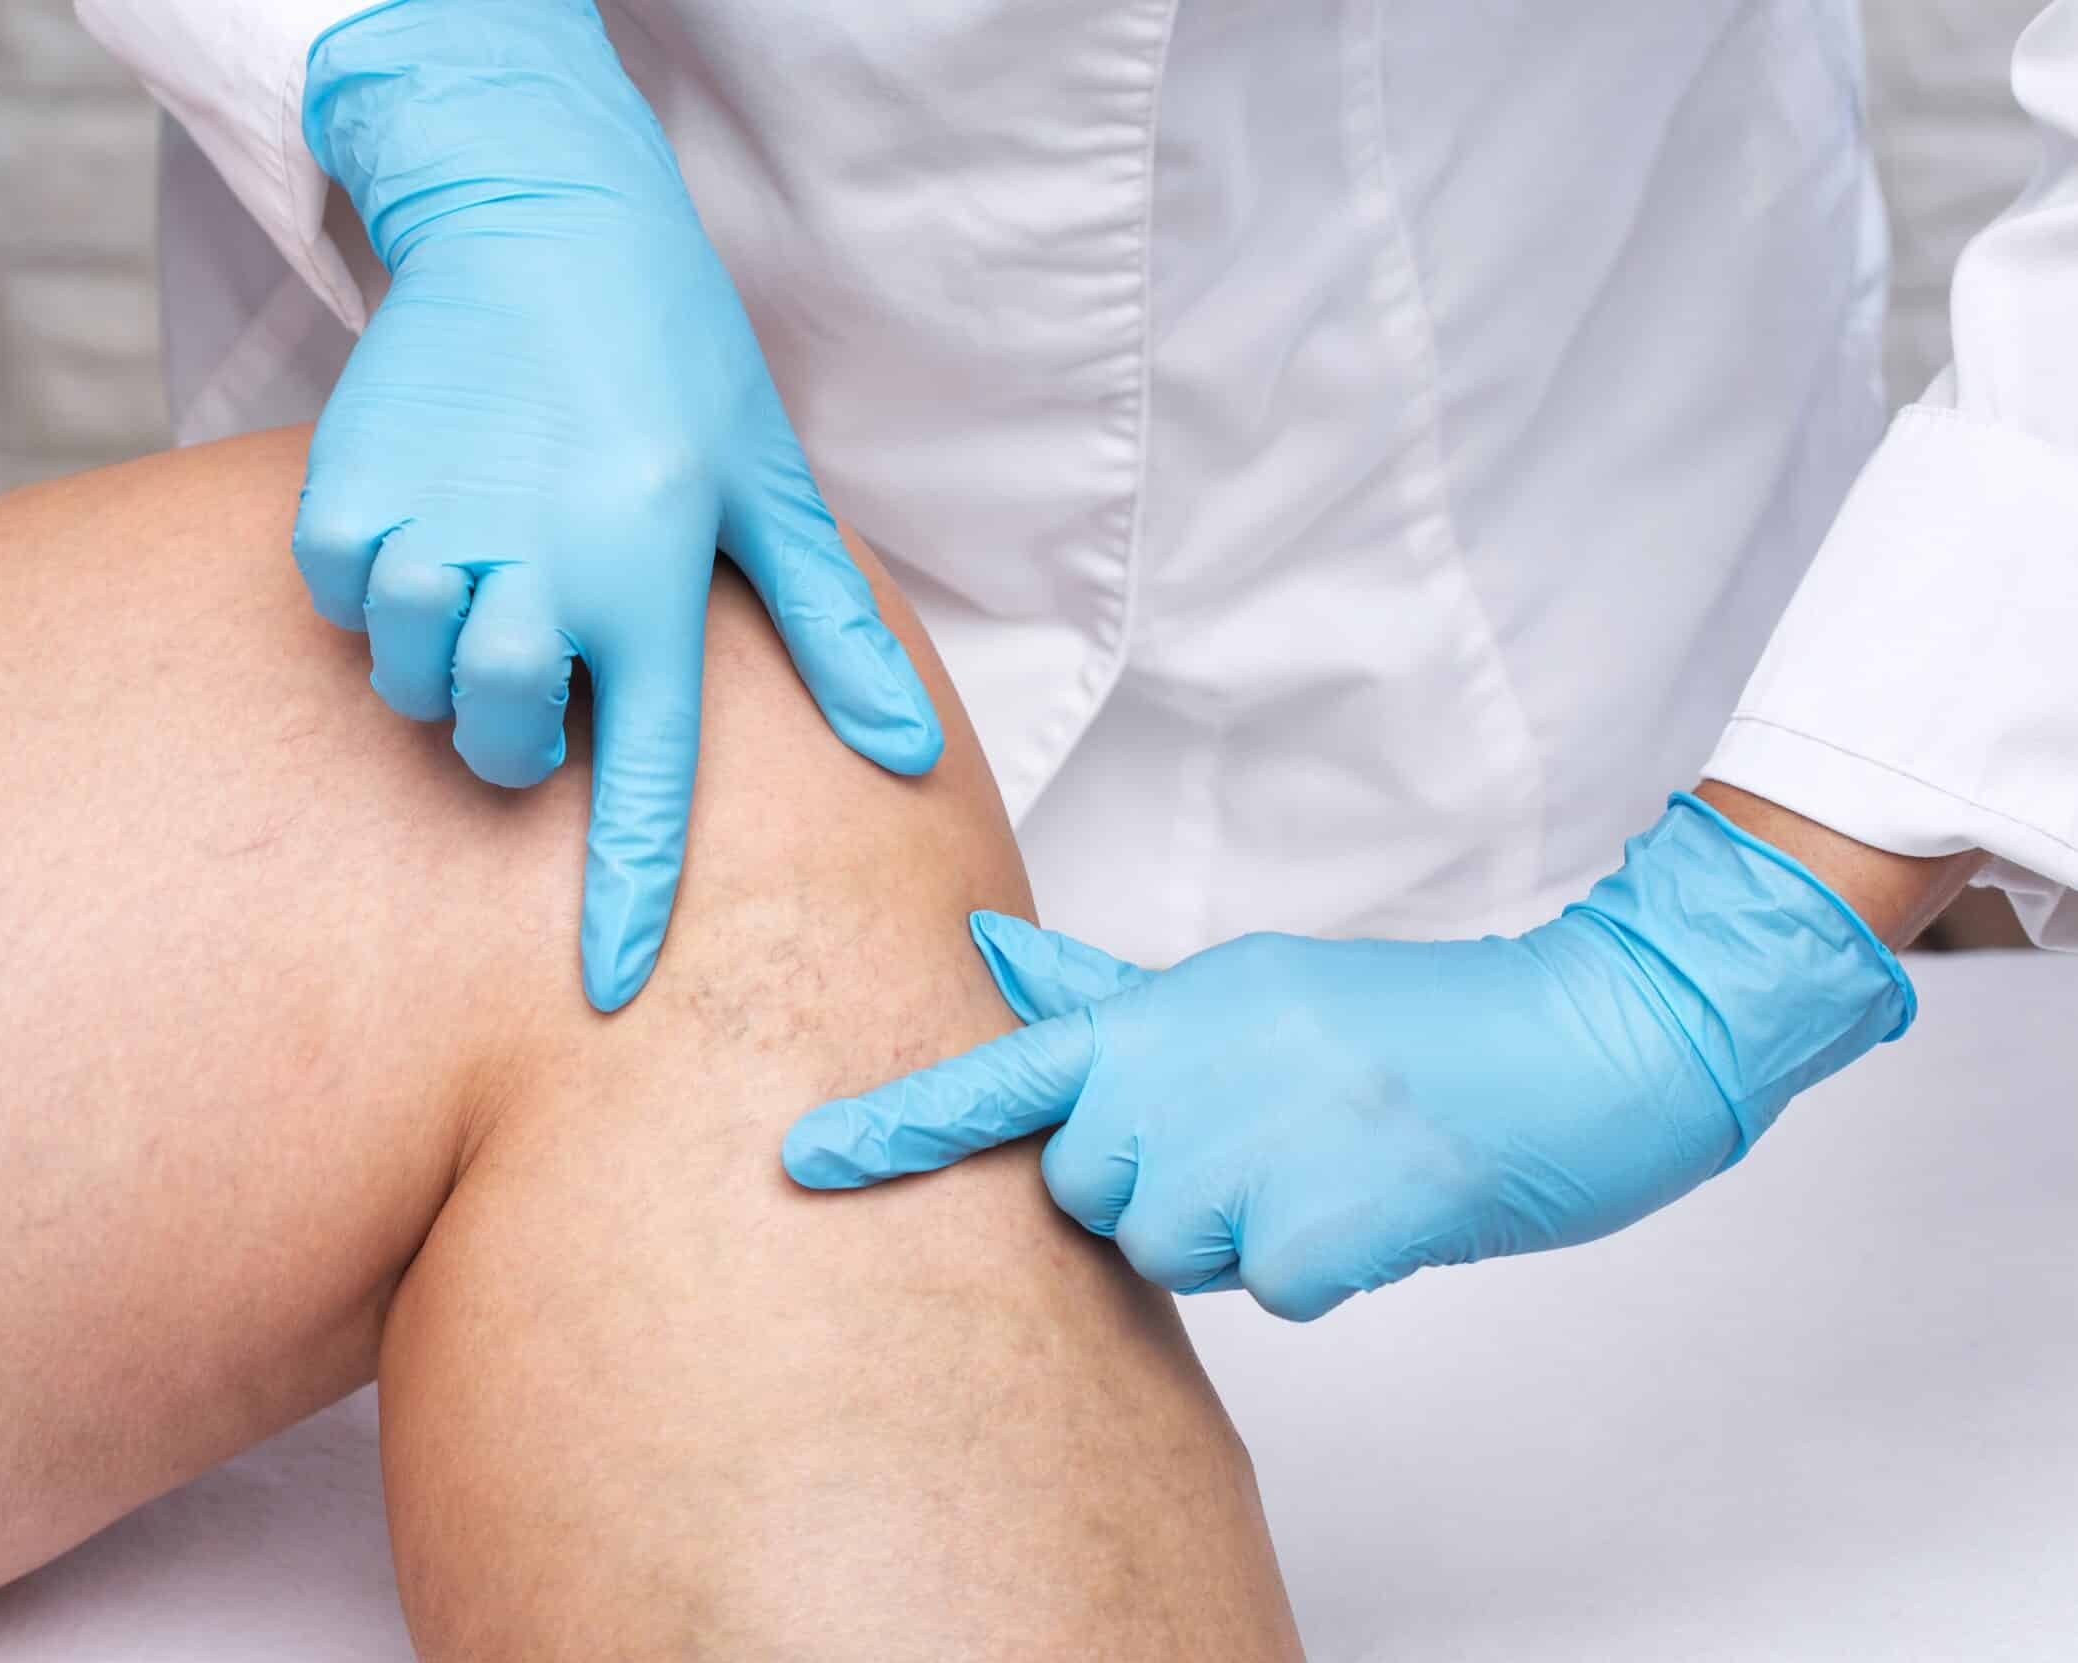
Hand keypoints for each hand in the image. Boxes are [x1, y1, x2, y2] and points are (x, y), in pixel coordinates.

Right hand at [294, 0, 941, 1009]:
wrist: (541, 214)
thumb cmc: (675, 359)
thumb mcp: (769, 483)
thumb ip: (831, 628)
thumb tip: (907, 756)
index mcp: (658, 581)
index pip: (653, 782)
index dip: (632, 897)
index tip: (613, 993)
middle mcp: (545, 570)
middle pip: (503, 743)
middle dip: (517, 731)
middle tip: (537, 653)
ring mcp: (439, 528)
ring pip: (410, 678)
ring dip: (441, 651)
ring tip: (480, 571)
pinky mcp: (349, 485)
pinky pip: (340, 593)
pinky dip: (370, 577)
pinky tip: (423, 521)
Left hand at [782, 795, 1914, 1316]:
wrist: (1583, 1044)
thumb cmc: (1405, 1024)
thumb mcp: (1243, 986)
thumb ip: (1105, 991)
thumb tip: (989, 946)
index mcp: (1168, 1012)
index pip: (1004, 1070)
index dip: (897, 1125)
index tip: (803, 1160)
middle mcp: (1191, 1073)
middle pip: (1087, 1193)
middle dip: (1150, 1189)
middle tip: (1257, 1142)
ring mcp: (1253, 1151)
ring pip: (1168, 1252)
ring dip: (1234, 1233)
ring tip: (1319, 1166)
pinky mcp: (1322, 1231)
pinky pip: (1267, 1292)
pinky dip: (1316, 1269)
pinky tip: (1371, 1205)